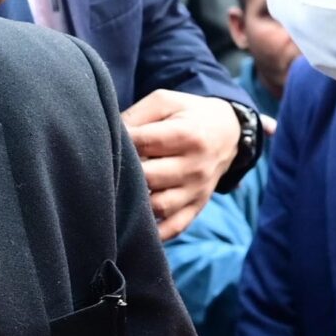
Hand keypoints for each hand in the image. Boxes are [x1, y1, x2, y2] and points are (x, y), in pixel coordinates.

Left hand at [121, 92, 241, 240]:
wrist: (228, 133)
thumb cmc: (188, 115)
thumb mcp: (166, 102)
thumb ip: (136, 115)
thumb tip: (108, 137)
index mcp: (189, 135)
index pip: (142, 143)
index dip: (120, 141)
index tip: (107, 139)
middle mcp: (196, 167)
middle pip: (148, 177)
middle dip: (124, 171)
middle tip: (111, 165)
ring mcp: (197, 191)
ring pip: (158, 207)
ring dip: (135, 202)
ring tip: (120, 190)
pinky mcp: (196, 208)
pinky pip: (173, 228)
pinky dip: (153, 233)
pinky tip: (135, 223)